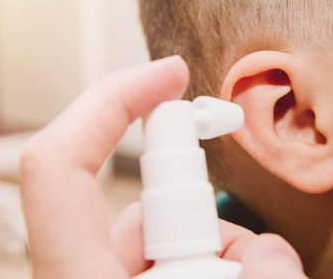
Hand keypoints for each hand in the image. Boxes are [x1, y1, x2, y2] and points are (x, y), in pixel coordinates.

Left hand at [20, 56, 308, 277]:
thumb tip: (271, 252)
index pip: (61, 162)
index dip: (111, 100)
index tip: (170, 74)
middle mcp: (80, 277)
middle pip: (138, 207)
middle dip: (203, 211)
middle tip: (251, 247)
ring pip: (158, 238)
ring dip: (218, 244)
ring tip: (257, 270)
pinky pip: (165, 259)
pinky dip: (207, 259)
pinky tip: (245, 275)